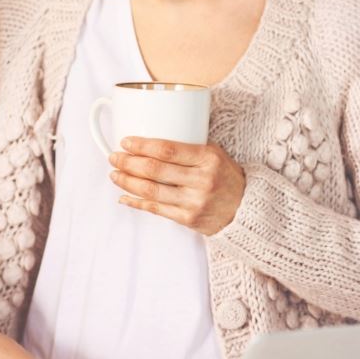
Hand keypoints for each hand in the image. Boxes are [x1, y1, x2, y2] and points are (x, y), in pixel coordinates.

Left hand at [108, 137, 245, 235]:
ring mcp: (194, 202)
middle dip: (128, 163)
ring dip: (127, 182)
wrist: (246, 209)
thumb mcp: (215, 154)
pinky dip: (136, 202)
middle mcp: (202, 180)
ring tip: (114, 174)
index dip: (142, 145)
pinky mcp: (188, 220)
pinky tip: (123, 196)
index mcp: (208, 158)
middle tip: (114, 157)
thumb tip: (150, 138)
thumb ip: (189, 146)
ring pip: (151, 191)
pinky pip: (155, 210)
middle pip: (155, 170)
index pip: (168, 150)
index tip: (125, 141)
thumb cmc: (225, 177)